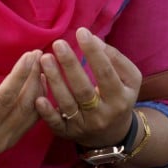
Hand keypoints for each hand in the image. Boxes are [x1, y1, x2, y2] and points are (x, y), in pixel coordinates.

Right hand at [0, 50, 43, 167]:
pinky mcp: (12, 141)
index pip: (5, 99)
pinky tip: (40, 82)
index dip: (19, 75)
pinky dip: (39, 99)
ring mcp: (7, 142)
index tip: (29, 55)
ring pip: (32, 113)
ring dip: (39, 87)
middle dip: (33, 77)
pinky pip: (32, 119)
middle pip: (24, 104)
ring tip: (42, 63)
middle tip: (39, 54)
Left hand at [35, 27, 139, 148]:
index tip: (81, 32)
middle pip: (84, 89)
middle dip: (70, 65)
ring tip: (45, 58)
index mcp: (119, 99)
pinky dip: (46, 112)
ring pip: (67, 103)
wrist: (112, 135)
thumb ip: (115, 59)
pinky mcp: (67, 133)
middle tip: (58, 44)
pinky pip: (56, 124)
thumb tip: (93, 39)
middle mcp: (102, 115)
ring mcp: (84, 126)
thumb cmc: (119, 97)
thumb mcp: (129, 79)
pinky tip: (38, 97)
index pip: (106, 73)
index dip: (93, 52)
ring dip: (54, 81)